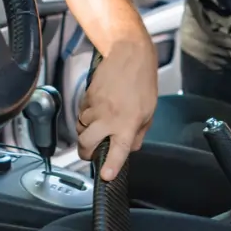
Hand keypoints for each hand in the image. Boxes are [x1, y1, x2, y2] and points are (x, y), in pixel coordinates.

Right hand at [76, 39, 157, 180]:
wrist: (129, 54)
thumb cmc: (142, 82)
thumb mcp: (149, 112)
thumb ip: (137, 134)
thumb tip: (129, 149)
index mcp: (127, 123)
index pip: (118, 150)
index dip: (111, 166)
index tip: (105, 176)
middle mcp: (109, 117)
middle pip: (86, 143)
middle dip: (85, 152)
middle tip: (90, 153)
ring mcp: (95, 107)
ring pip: (81, 129)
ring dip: (86, 133)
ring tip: (98, 127)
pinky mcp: (87, 97)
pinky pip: (81, 114)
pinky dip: (86, 117)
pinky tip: (97, 110)